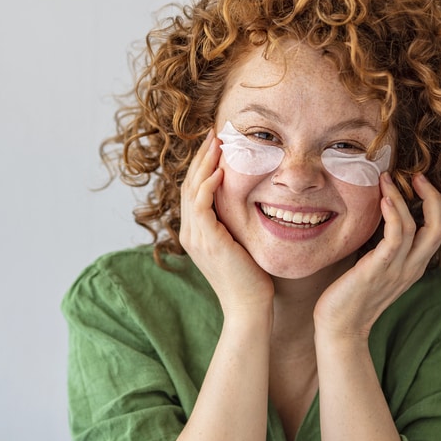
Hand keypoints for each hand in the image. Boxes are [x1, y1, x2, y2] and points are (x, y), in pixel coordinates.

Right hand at [179, 130, 273, 317]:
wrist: (249, 307)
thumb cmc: (251, 278)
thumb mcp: (239, 244)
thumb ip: (234, 223)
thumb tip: (249, 201)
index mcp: (195, 232)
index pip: (194, 189)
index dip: (203, 164)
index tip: (216, 143)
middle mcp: (190, 232)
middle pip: (189, 184)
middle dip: (201, 156)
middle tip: (213, 132)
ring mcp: (195, 237)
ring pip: (193, 190)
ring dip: (204, 163)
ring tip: (216, 142)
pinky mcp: (207, 241)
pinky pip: (201, 206)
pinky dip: (208, 186)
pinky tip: (220, 171)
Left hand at [313, 172, 440, 338]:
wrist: (339, 327)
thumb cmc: (350, 294)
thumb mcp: (373, 265)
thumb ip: (382, 246)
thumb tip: (375, 217)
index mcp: (413, 265)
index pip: (437, 229)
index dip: (432, 203)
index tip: (416, 182)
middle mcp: (412, 267)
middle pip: (440, 227)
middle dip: (433, 196)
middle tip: (416, 175)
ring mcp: (398, 270)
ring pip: (418, 227)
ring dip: (403, 198)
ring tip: (388, 179)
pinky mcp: (379, 270)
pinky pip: (397, 237)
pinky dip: (394, 214)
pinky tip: (383, 199)